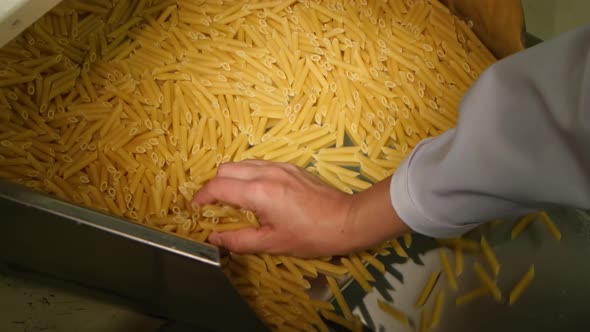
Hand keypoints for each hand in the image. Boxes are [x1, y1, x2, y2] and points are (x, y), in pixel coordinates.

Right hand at [192, 160, 408, 256]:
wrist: (346, 220)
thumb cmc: (310, 235)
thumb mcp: (272, 243)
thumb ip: (238, 240)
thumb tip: (214, 239)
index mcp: (259, 192)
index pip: (218, 186)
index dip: (202, 197)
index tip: (196, 208)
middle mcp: (266, 172)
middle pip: (226, 168)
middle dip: (214, 185)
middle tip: (215, 205)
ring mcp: (280, 166)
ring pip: (243, 163)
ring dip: (231, 178)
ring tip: (233, 199)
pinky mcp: (291, 167)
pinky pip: (260, 164)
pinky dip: (248, 175)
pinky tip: (256, 193)